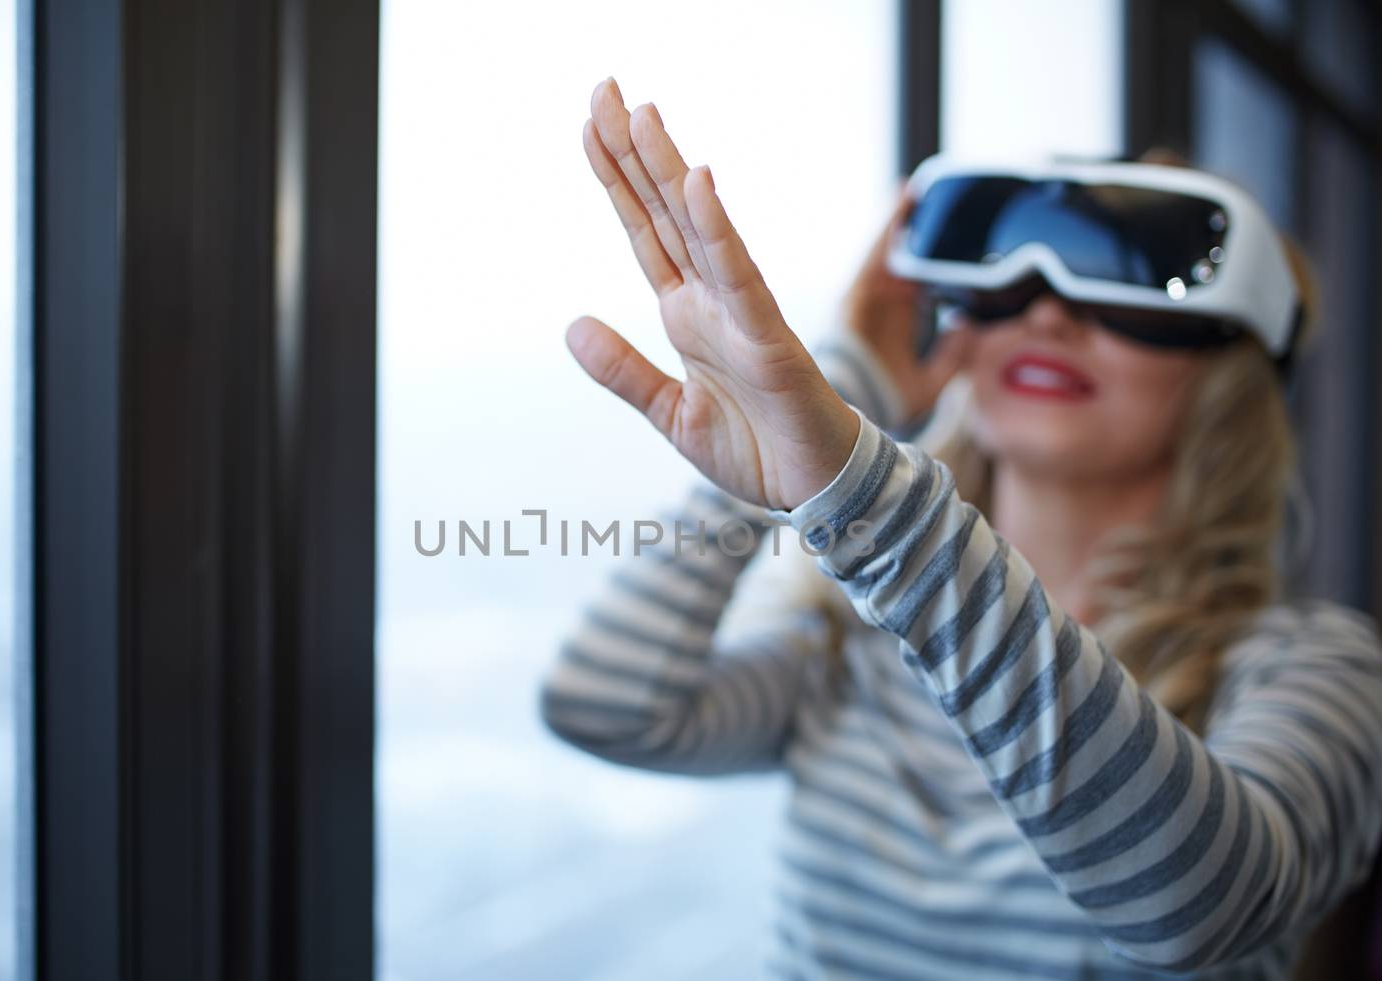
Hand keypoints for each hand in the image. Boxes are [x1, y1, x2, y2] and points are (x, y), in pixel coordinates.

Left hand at [565, 78, 859, 511]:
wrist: (811, 490)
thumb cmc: (754, 448)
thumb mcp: (668, 414)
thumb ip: (623, 371)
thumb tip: (570, 325)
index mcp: (687, 315)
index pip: (645, 234)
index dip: (618, 182)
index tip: (590, 128)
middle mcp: (713, 300)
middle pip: (665, 212)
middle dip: (633, 152)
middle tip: (604, 88)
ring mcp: (742, 313)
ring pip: (699, 228)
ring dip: (670, 171)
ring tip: (642, 114)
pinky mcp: (769, 338)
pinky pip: (739, 275)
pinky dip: (718, 229)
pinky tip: (697, 183)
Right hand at [842, 182, 968, 418]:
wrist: (857, 414)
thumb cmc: (888, 401)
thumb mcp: (933, 381)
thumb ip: (952, 357)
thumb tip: (967, 327)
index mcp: (900, 319)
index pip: (919, 276)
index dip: (933, 252)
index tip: (953, 230)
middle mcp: (883, 302)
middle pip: (901, 255)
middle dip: (915, 225)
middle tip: (932, 190)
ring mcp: (869, 295)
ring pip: (887, 248)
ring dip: (900, 217)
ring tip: (915, 187)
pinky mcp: (859, 292)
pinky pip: (877, 253)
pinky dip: (889, 228)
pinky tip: (902, 203)